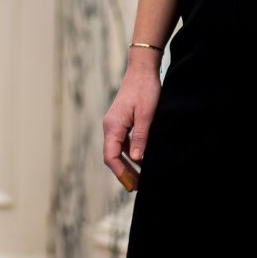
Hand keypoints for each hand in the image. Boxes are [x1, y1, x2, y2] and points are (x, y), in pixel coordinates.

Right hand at [102, 55, 161, 190]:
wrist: (143, 70)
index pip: (111, 156)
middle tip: (138, 187)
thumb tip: (135, 159)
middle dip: (124, 172)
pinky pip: (122, 142)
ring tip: (141, 178)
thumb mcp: (146, 115)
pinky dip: (130, 154)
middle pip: (112, 156)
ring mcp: (115, 123)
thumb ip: (140, 138)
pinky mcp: (121, 121)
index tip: (132, 185)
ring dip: (127, 164)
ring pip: (117, 150)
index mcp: (113, 126)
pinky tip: (142, 160)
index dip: (120, 173)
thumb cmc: (145, 90)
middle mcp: (110, 126)